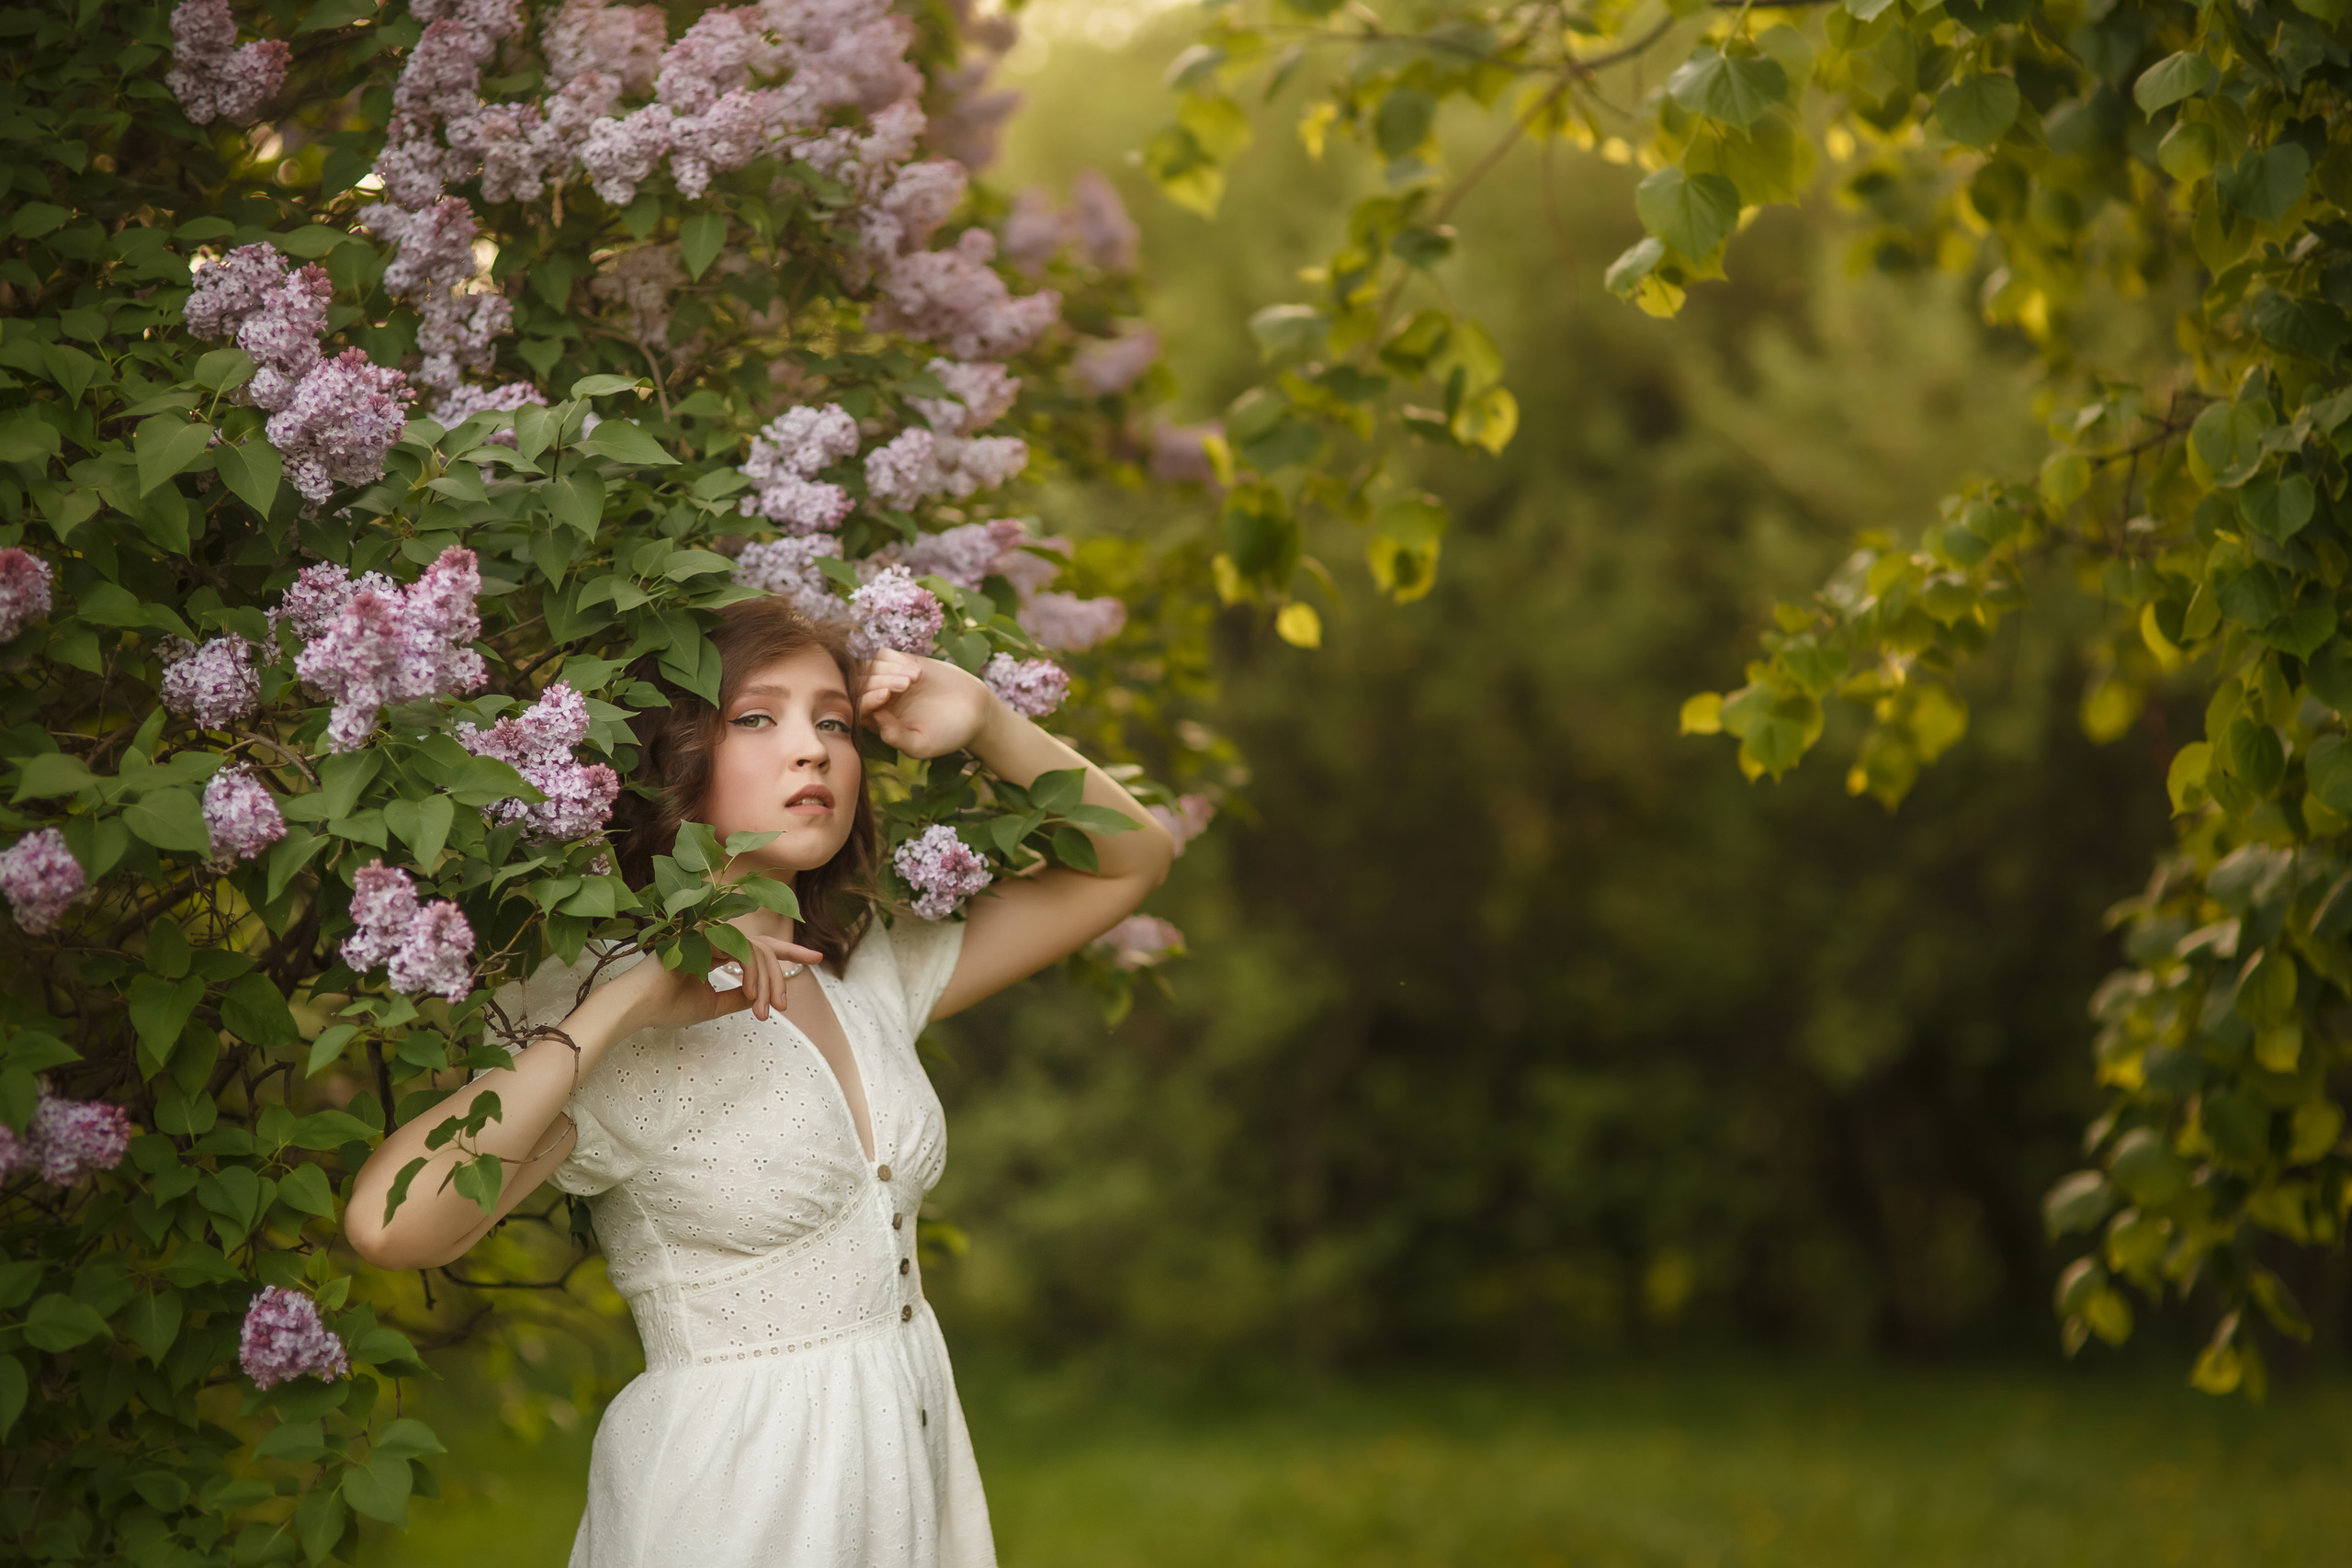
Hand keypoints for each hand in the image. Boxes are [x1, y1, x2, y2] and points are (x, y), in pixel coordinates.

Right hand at [602, 923, 824, 1032]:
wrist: (637, 1008)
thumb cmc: (667, 1006)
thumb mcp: (712, 1005)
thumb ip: (737, 997)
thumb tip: (760, 996)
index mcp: (716, 947)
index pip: (758, 945)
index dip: (789, 951)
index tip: (816, 957)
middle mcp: (715, 935)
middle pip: (764, 945)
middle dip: (783, 970)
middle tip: (785, 1004)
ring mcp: (709, 933)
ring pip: (756, 949)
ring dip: (767, 982)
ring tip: (767, 1010)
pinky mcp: (704, 936)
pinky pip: (742, 951)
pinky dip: (752, 974)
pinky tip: (751, 996)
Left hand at [856, 649, 998, 759]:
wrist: (974, 711)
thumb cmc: (947, 734)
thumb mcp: (922, 744)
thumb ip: (895, 737)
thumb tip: (874, 716)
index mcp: (877, 724)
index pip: (858, 708)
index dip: (867, 700)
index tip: (886, 696)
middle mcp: (878, 701)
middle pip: (861, 685)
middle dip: (880, 681)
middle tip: (907, 685)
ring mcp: (888, 680)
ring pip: (870, 667)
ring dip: (889, 670)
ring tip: (915, 679)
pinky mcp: (901, 664)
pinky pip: (884, 655)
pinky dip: (897, 660)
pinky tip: (917, 672)